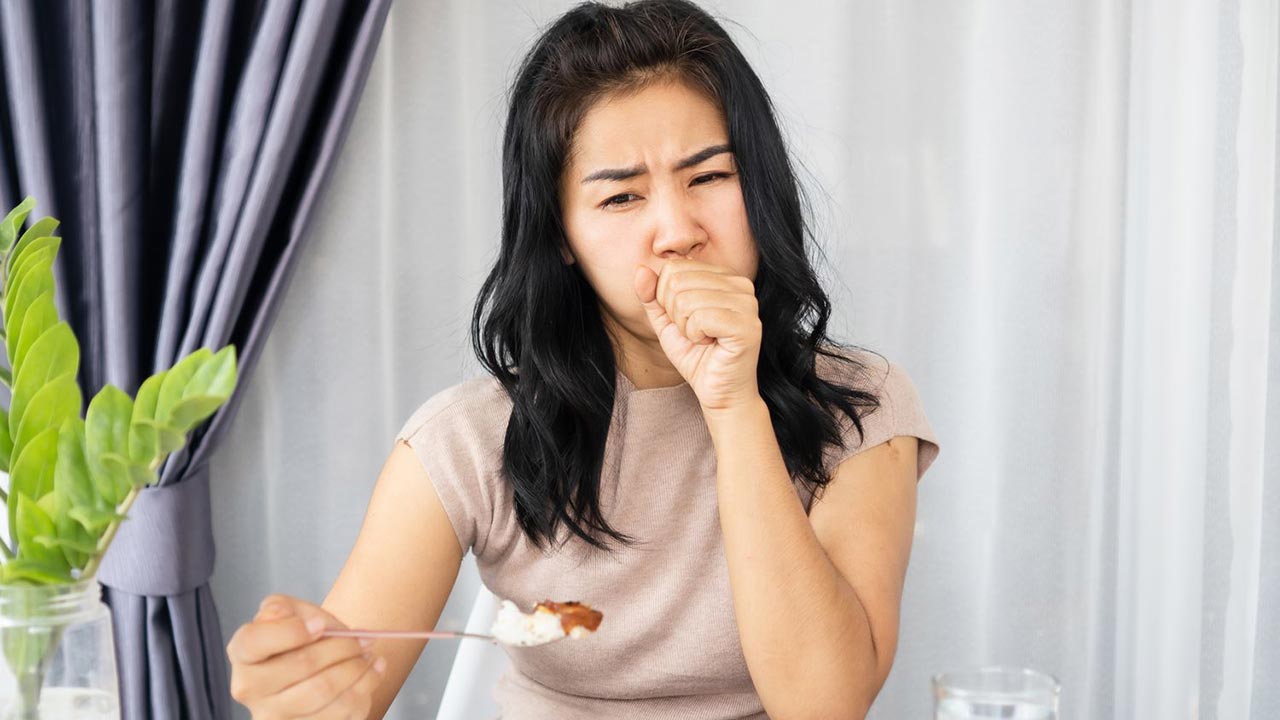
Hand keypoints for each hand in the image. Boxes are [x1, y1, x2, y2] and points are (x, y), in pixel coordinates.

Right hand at [227, 594, 384, 718]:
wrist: (317, 666)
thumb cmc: (303, 635)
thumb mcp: (292, 611)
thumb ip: (283, 607)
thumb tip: (278, 614)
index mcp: (243, 652)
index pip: (255, 641)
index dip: (292, 631)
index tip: (321, 625)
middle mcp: (250, 688)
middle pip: (301, 665)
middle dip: (341, 647)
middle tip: (362, 638)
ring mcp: (274, 715)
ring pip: (323, 692)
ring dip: (356, 668)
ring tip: (369, 654)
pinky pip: (340, 713)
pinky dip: (364, 688)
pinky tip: (372, 671)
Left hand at [634, 258, 761, 411]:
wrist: (719, 392)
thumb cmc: (696, 355)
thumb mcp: (666, 321)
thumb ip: (652, 295)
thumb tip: (640, 269)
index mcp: (724, 276)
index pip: (673, 268)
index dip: (666, 299)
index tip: (687, 320)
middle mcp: (740, 284)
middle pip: (677, 281)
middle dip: (674, 314)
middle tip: (695, 332)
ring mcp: (747, 303)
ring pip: (686, 300)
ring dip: (685, 327)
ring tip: (703, 339)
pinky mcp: (747, 325)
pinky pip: (700, 318)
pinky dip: (695, 336)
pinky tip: (710, 344)